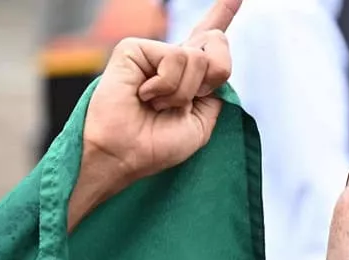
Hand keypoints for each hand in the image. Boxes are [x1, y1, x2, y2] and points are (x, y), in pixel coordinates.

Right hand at [82, 0, 242, 182]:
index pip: (208, 41)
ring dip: (183, 92)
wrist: (127, 155)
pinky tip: (144, 95)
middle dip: (210, 79)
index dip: (222, 14)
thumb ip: (215, 93)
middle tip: (183, 103)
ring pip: (197, 57)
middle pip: (217, 43)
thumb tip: (214, 64)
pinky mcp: (134, 48)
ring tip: (157, 104)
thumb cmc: (157, 145)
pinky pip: (174, 58)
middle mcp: (172, 60)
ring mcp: (153, 52)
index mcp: (190, 76)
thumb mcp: (201, 123)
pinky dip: (165, 86)